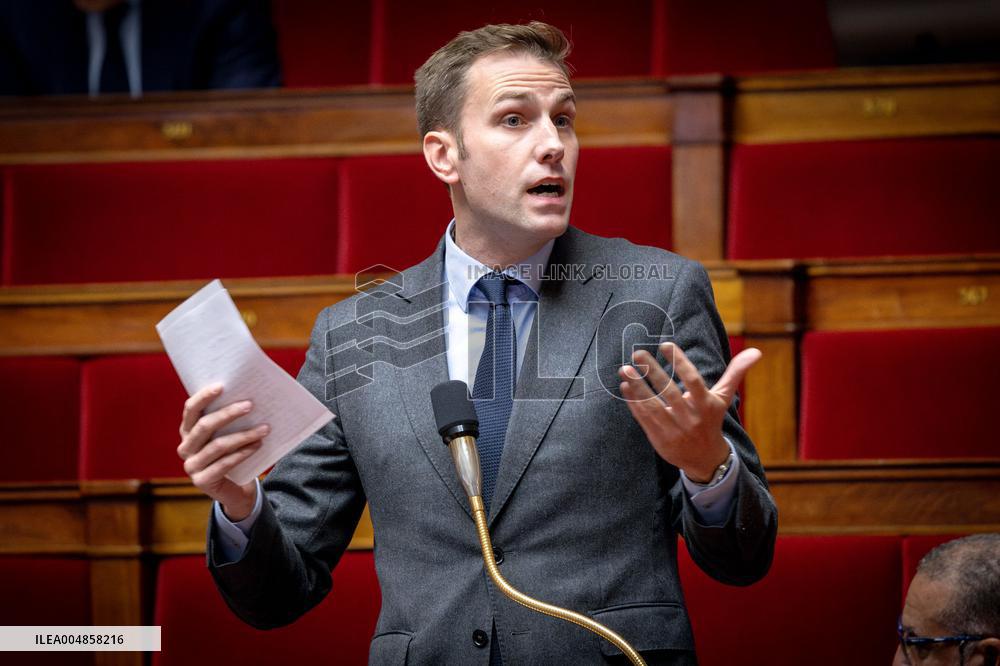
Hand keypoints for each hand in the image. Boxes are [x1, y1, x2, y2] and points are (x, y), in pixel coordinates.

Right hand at [177, 384, 266, 520]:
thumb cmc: (233, 453)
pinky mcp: (202, 481)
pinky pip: (224, 464)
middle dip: (229, 413)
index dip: (204, 396)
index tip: (222, 386)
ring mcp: (191, 466)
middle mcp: (185, 447)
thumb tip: (250, 395)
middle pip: (205, 426)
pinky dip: (243, 453)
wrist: (236, 489)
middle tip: (251, 405)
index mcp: (188, 431)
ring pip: (218, 445)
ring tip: (264, 428)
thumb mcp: (229, 434)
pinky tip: (258, 445)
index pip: (191, 409)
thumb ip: (230, 419)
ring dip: (243, 435)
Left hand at [618, 342, 761, 481]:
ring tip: (625, 369)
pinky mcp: (659, 438)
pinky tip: (624, 386)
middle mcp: (690, 418)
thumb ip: (735, 374)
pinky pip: (644, 418)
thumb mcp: (723, 399)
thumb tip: (756, 352)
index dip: (680, 362)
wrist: (705, 459)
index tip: (666, 345)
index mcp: (706, 405)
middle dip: (653, 372)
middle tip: (638, 354)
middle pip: (669, 392)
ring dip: (637, 386)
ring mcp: (674, 429)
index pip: (693, 380)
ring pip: (653, 405)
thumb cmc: (711, 421)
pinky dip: (633, 402)